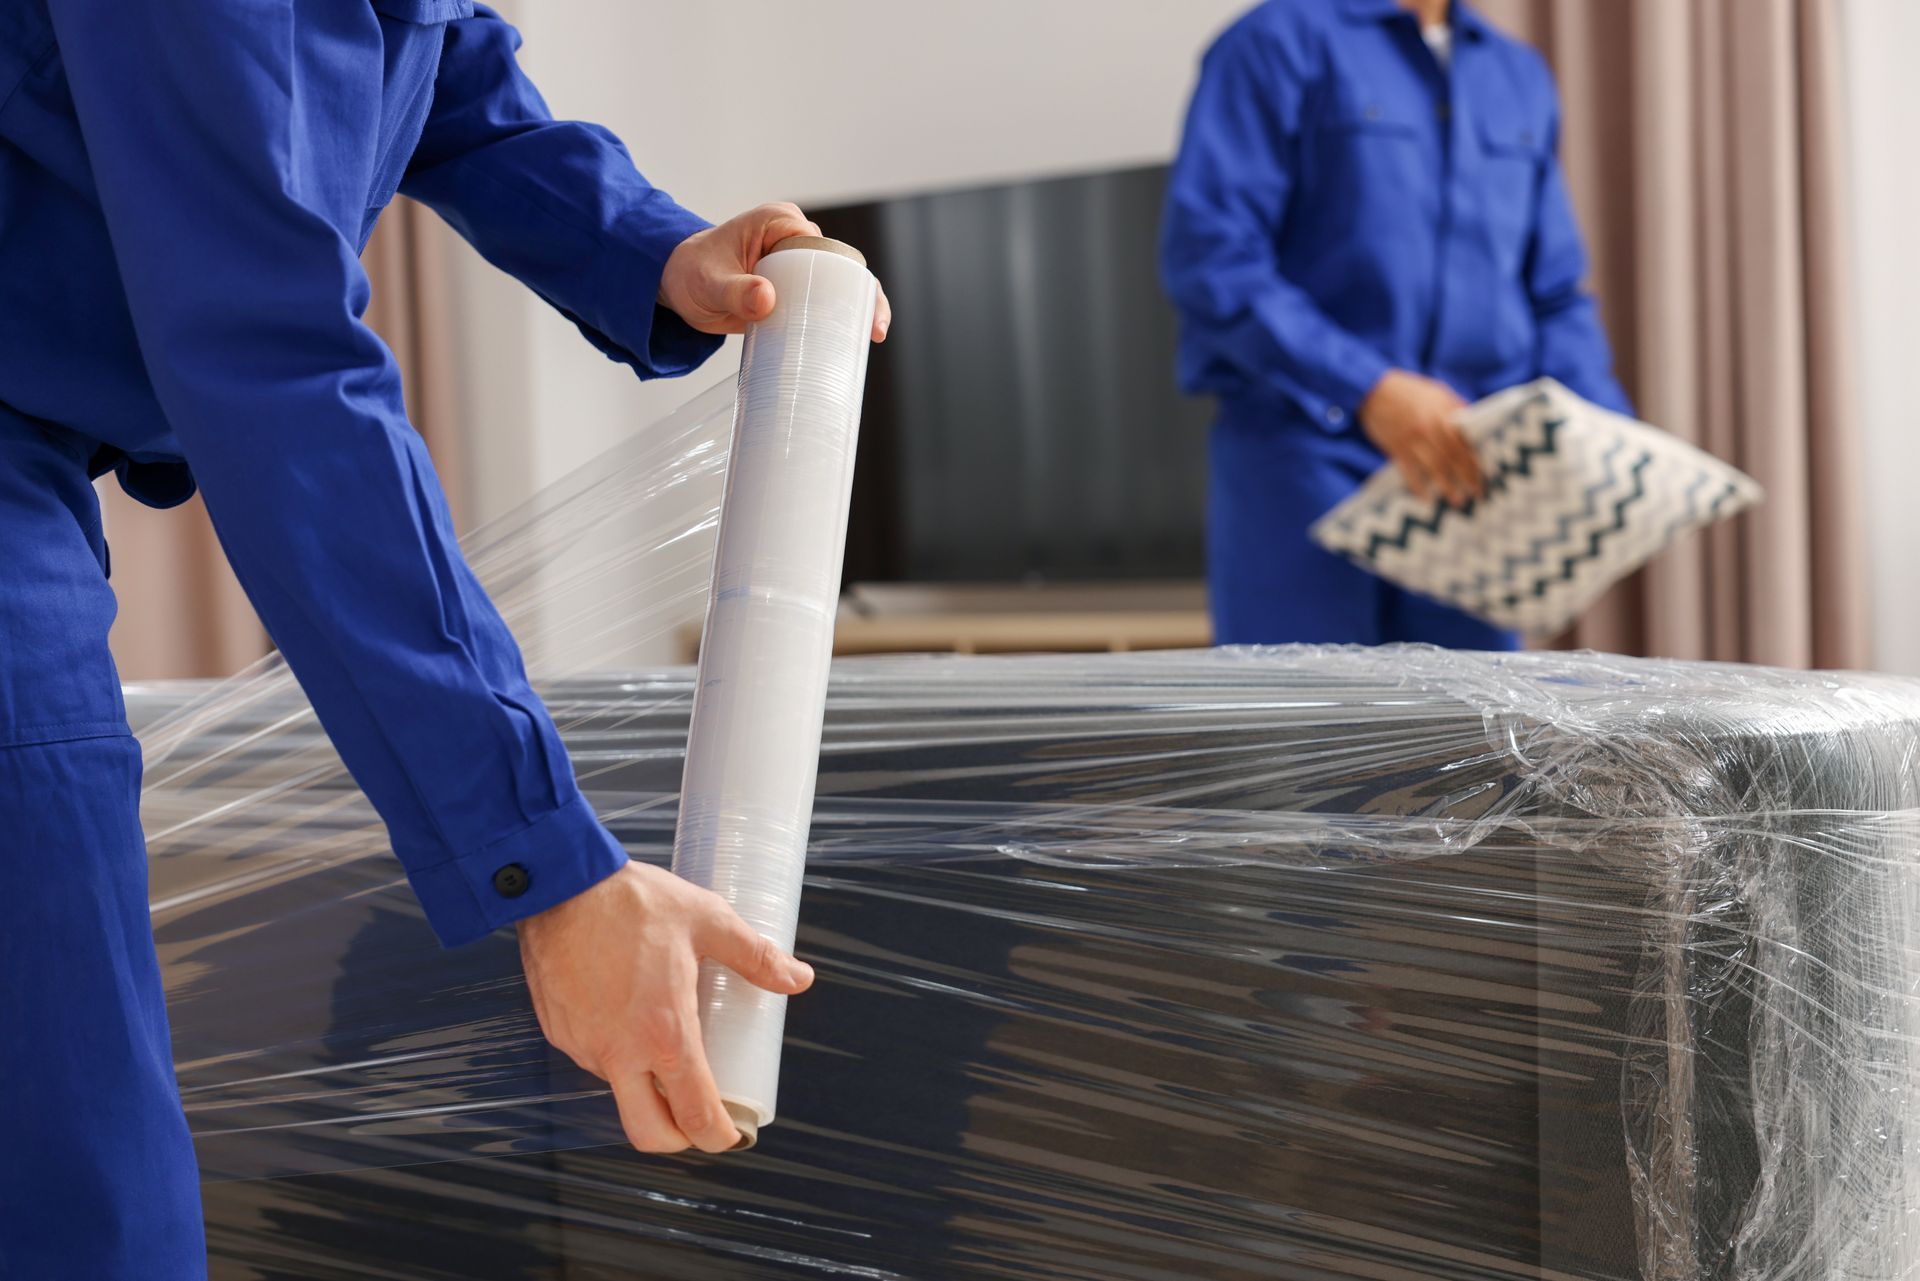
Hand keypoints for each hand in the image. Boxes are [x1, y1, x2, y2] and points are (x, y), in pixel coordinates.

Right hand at [518, 861, 814, 1153]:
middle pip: (648, 1133)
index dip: (718, 1135)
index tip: (731, 1132)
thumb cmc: (633, 901)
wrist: (559, 883)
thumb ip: (756, 956)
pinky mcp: (558, 1031)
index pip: (694, 1115)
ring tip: (667, 1045)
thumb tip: (799, 978)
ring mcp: (584, 1046)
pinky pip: (593, 1060)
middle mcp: (620, 1053)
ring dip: (645, 1086)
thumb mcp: (708, 921)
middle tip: (698, 1117)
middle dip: (678, 1139)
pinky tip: (630, 1018)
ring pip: (619, 1092)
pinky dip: (617, 1055)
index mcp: (664, 1035)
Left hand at [659, 201, 890, 342]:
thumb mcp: (709, 284)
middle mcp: (792, 238)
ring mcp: (794, 263)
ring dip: (852, 310)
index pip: (826, 249)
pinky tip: (847, 341)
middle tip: (873, 331)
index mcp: (779, 223)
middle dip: (862, 297)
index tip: (861, 308)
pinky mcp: (791, 285)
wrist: (674, 282)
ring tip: (867, 339)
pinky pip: (818, 299)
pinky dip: (833, 318)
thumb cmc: (688, 272)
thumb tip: (767, 299)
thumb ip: (736, 291)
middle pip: (840, 267)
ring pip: (835, 285)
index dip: (850, 278)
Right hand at [1357, 370, 1482, 506]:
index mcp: (1442, 413)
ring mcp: (1411, 440)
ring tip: (1457, 500)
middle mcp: (1428, 428)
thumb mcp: (1437, 391)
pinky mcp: (1395, 448)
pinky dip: (1417, 487)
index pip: (1463, 441)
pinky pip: (1408, 471)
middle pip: (1452, 457)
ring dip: (1446, 486)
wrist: (1373, 390)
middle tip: (1477, 494)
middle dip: (1466, 477)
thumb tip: (1473, 423)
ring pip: (1433, 467)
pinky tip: (1426, 499)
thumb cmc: (1408, 390)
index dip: (1475, 459)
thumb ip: (1455, 407)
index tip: (1484, 474)